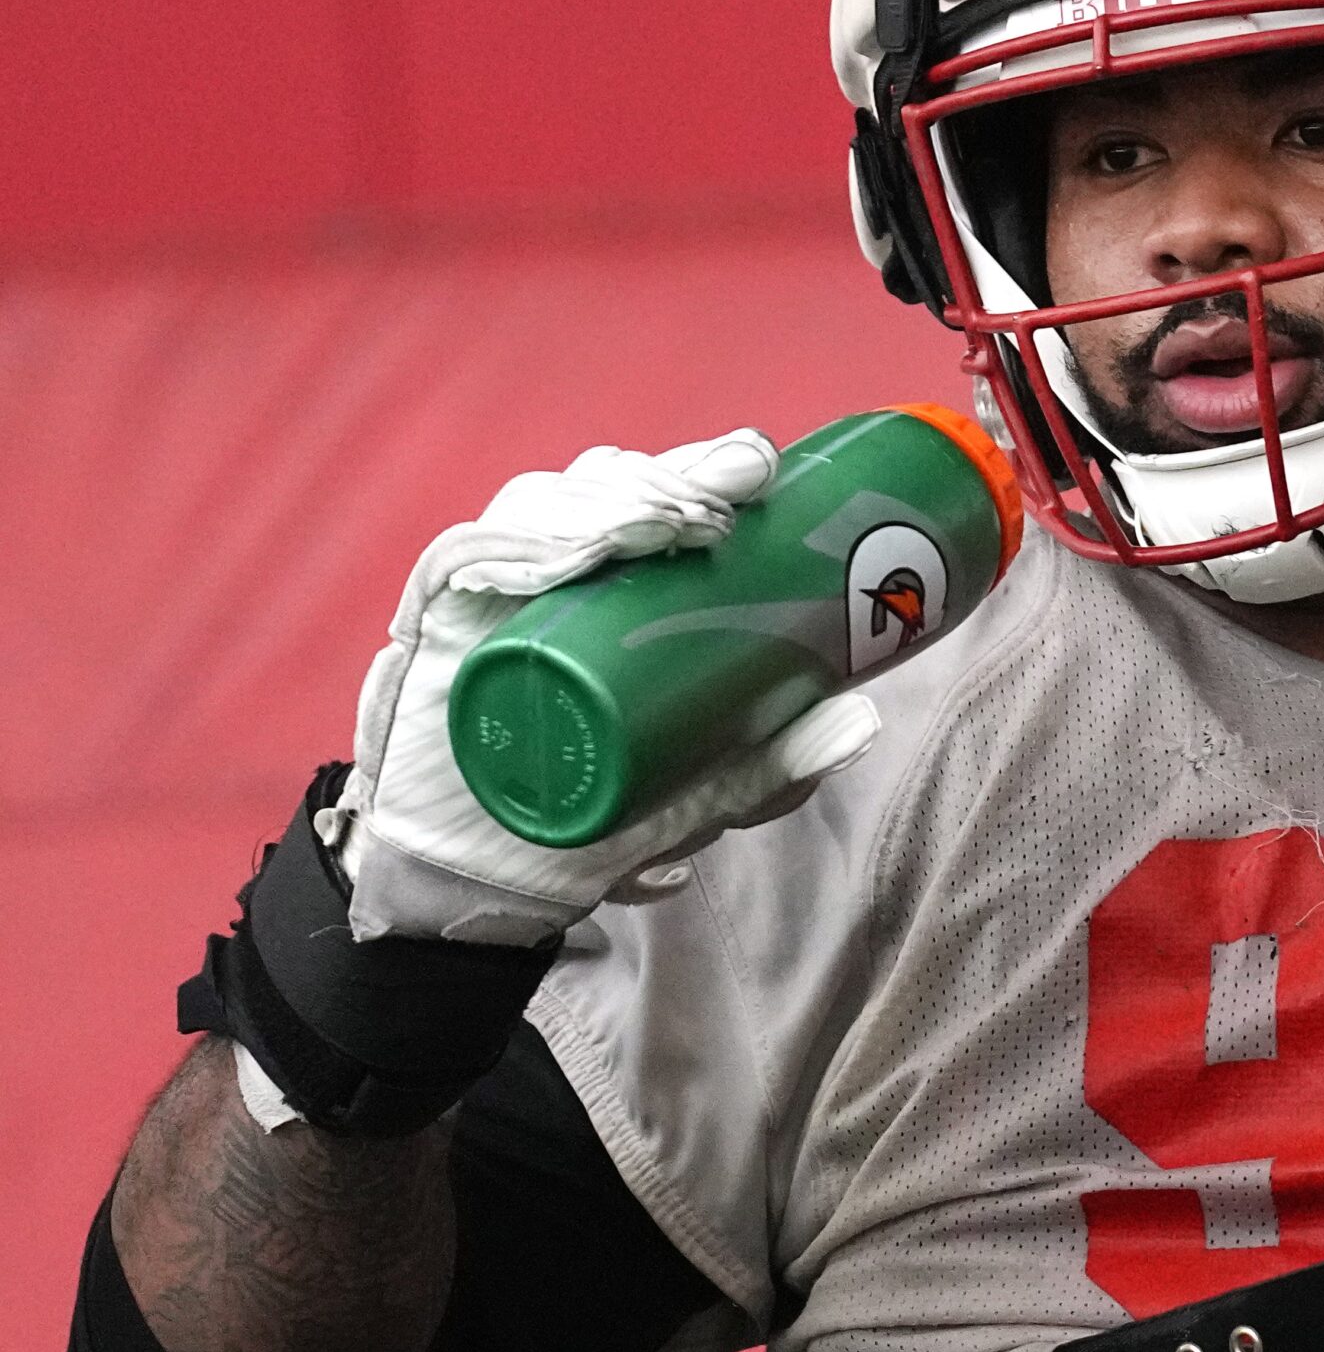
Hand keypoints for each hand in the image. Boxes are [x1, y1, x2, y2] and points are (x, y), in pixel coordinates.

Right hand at [331, 431, 881, 944]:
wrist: (485, 885)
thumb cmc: (595, 820)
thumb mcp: (703, 795)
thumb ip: (775, 763)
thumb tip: (863, 719)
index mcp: (619, 590)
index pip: (659, 500)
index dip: (706, 467)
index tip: (761, 472)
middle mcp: (553, 575)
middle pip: (603, 486)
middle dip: (667, 472)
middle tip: (726, 491)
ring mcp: (488, 595)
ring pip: (539, 506)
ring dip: (604, 499)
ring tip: (663, 523)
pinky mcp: (431, 626)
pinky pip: (464, 559)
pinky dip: (517, 546)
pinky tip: (567, 553)